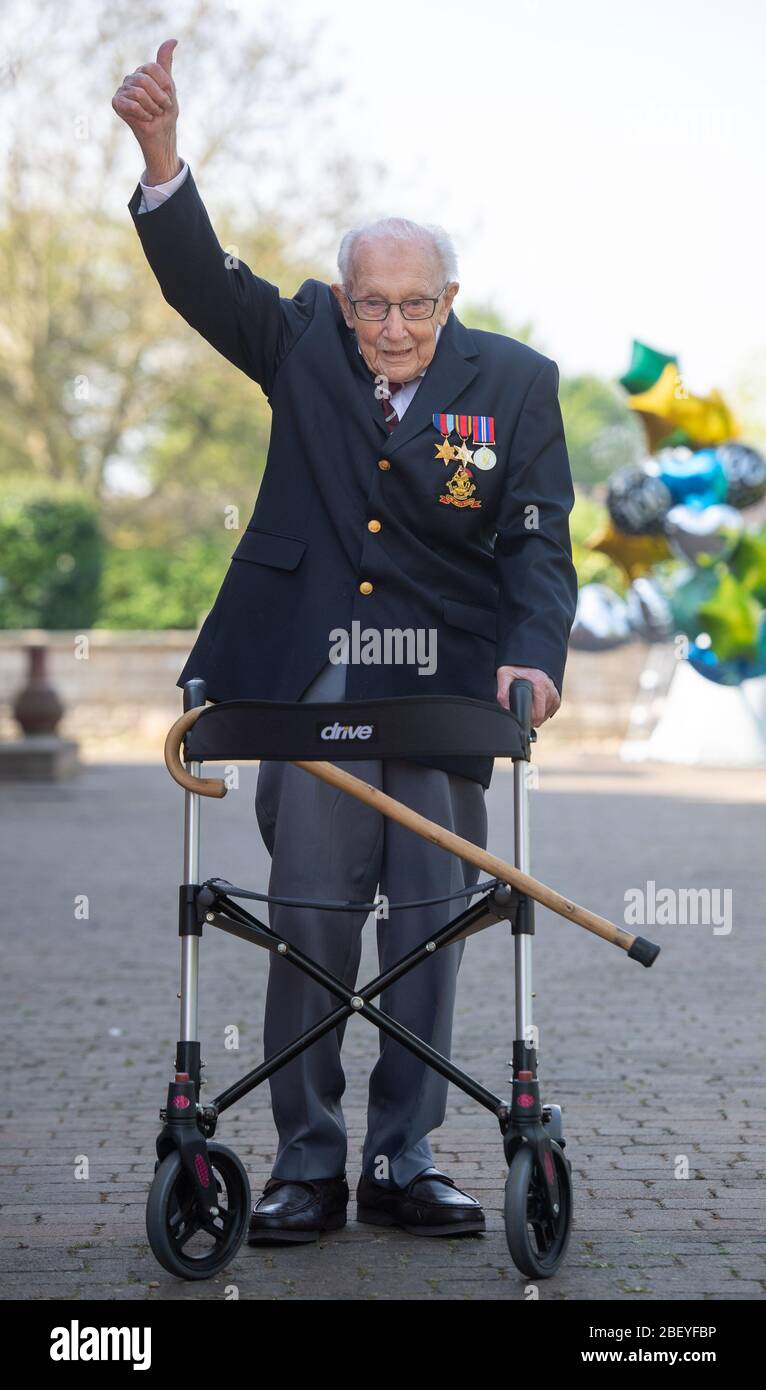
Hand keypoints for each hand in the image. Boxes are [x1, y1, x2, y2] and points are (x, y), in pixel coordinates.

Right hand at [111, 38, 179, 179]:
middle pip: (145, 80)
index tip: (168, 97)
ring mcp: (122, 90)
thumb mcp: (169, 86)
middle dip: (159, 98)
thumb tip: (174, 39)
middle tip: (161, 108)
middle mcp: (131, 78)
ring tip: (153, 114)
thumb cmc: (165, 112)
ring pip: (139, 93)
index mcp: (143, 72)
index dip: (164, 84)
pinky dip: (143, 114)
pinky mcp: (116, 103)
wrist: (161, 135)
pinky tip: (145, 118)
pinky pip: (131, 105)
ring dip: (152, 108)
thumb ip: (166, 63)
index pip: (152, 68)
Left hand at [496, 665, 559, 726]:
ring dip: (541, 715)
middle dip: (535, 720)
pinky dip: (548, 710)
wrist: (524, 655)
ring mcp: (554, 687)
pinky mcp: (555, 689)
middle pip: (544, 713)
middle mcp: (549, 685)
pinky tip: (540, 711)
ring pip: (550, 709)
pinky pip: (554, 704)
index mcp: (539, 683)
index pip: (538, 711)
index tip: (524, 722)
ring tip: (531, 716)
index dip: (530, 720)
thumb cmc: (513, 665)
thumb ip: (502, 693)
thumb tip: (506, 711)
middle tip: (526, 720)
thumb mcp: (504, 676)